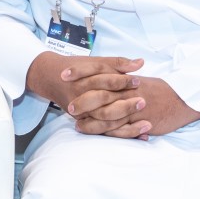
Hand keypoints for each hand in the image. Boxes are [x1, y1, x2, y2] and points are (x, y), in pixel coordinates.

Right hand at [26, 51, 147, 136]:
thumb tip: (141, 62)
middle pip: (103, 102)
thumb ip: (119, 63)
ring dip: (126, 125)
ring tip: (147, 124)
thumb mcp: (96, 62)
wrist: (52, 78)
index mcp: (83, 80)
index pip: (105, 81)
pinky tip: (140, 136)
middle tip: (143, 102)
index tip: (138, 81)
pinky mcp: (84, 123)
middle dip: (125, 104)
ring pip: (104, 121)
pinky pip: (105, 132)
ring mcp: (81, 113)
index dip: (122, 81)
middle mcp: (80, 97)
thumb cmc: (77, 68)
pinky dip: (122, 135)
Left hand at [74, 74, 199, 137]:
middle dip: (82, 97)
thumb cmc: (162, 90)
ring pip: (107, 112)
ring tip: (75, 122)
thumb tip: (108, 73)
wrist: (184, 100)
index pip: (100, 70)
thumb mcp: (141, 79)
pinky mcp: (139, 121)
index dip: (81, 71)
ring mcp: (133, 107)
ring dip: (90, 118)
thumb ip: (123, 76)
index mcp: (126, 78)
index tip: (65, 73)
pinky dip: (103, 130)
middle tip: (68, 103)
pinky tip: (91, 131)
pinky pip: (118, 127)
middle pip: (100, 92)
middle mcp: (128, 91)